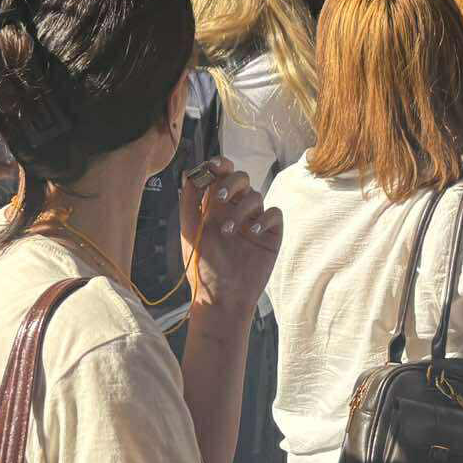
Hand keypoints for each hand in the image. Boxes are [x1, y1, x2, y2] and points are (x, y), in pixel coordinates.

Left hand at [179, 157, 281, 337]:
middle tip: (220, 198)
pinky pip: (274, 214)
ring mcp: (254, 221)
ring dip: (241, 209)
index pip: (222, 176)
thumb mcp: (189, 231)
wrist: (220, 297)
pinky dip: (264, 218)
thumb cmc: (202, 267)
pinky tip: (252, 231)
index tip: (214, 166)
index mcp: (216, 207)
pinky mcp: (270, 235)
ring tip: (227, 232)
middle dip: (232, 182)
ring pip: (257, 195)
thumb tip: (190, 172)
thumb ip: (189, 201)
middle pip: (242, 178)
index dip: (220, 165)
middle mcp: (236, 210)